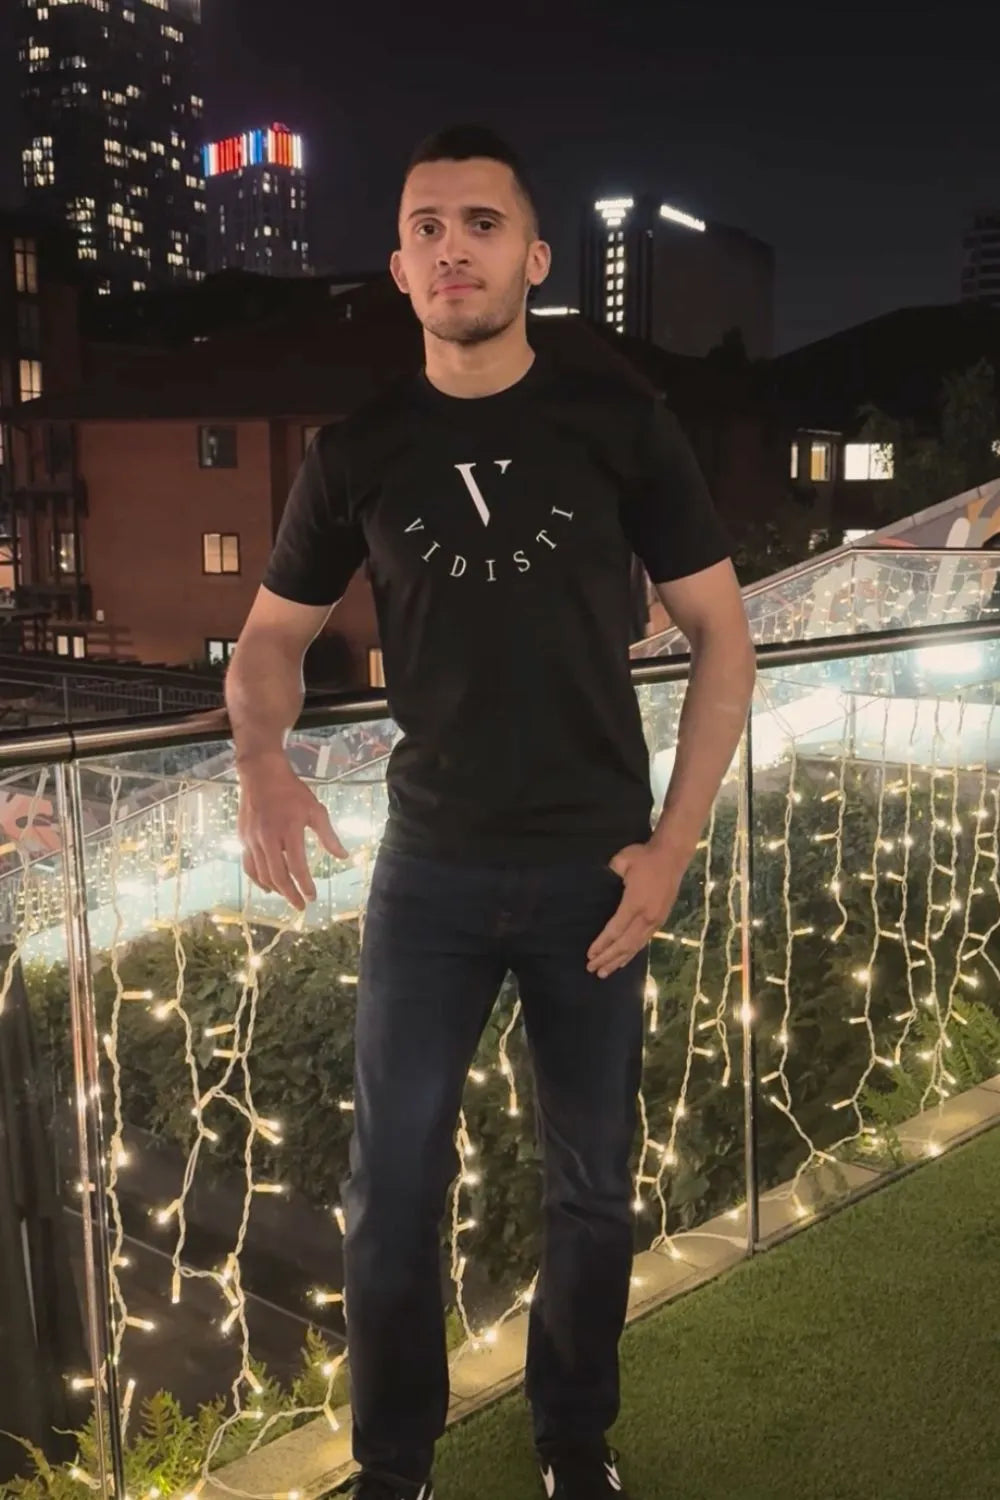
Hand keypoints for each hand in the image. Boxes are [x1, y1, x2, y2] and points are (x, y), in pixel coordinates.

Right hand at [236, 753, 347, 910]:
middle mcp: (268, 838)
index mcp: (288, 830)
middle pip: (278, 875)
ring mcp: (252, 839)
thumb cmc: (292, 792)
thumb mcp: (315, 810)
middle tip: (301, 906)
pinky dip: (258, 879)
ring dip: (276, 889)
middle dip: (290, 894)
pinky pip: (249, 865)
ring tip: (288, 897)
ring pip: (262, 873)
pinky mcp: (243, 838)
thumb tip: (343, 856)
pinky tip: (267, 886)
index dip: (305, 885)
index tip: (313, 897)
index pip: (297, 866)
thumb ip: (328, 836)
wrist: (261, 774)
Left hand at [587, 842, 687, 978]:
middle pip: (624, 944)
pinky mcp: (660, 920)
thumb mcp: (622, 860)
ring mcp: (655, 920)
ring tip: (605, 972)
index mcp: (635, 903)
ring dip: (619, 960)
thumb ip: (609, 874)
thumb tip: (598, 885)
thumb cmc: (645, 857)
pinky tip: (624, 961)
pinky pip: (644, 942)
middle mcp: (646, 917)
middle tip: (592, 969)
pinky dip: (632, 953)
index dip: (602, 944)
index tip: (589, 955)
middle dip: (607, 958)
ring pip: (635, 946)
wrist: (672, 856)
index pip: (615, 930)